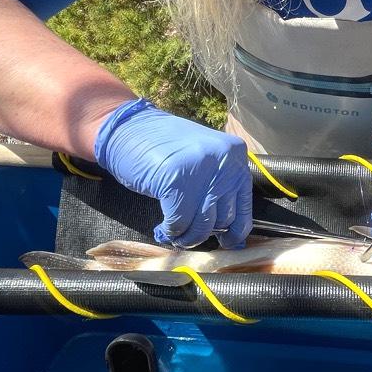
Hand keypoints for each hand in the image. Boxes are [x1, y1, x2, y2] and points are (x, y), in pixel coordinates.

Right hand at [93, 98, 251, 248]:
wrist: (127, 128)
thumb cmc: (163, 148)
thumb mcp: (202, 161)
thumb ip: (218, 189)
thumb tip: (232, 237)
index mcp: (235, 154)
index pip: (245, 208)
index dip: (234, 232)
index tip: (226, 243)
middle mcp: (224, 161)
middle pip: (223, 220)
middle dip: (203, 233)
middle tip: (185, 234)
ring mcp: (201, 170)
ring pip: (202, 226)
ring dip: (186, 237)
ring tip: (174, 233)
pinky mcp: (176, 181)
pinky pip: (179, 223)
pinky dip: (170, 231)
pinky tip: (162, 228)